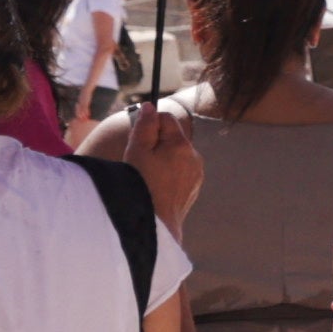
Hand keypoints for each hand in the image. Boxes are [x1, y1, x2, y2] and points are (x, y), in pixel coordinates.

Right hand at [117, 104, 206, 223]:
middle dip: (156, 144)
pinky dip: (168, 175)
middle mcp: (194, 157)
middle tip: (139, 161)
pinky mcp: (194, 189)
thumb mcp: (136, 150)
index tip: (137, 140)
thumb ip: (144, 125)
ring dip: (163, 160)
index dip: (148, 125)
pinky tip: (156, 188)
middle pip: (172, 138)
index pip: (166, 119)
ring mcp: (196, 174)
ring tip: (147, 177)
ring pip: (177, 156)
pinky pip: (180, 173)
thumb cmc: (140, 185)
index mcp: (181, 145)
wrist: (154, 224)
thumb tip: (150, 107)